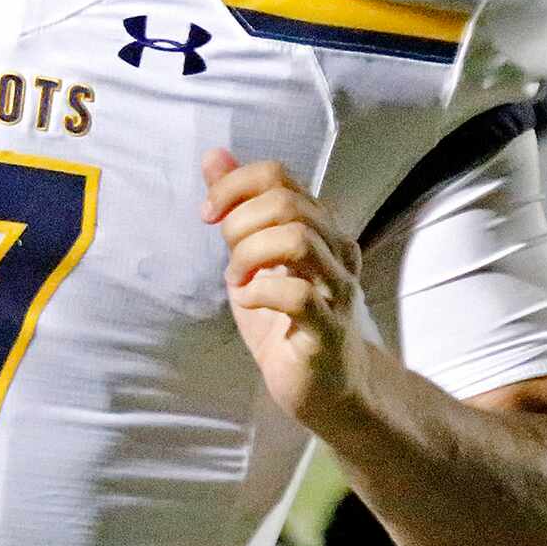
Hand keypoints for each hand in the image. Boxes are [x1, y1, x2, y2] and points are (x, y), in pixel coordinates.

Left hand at [202, 149, 365, 426]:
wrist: (325, 389)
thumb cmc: (287, 322)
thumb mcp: (253, 257)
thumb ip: (238, 207)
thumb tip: (213, 156)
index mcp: (320, 227)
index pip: (280, 176)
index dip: (235, 185)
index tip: (209, 214)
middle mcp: (336, 251)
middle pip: (287, 203)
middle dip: (240, 222)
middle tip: (228, 255)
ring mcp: (337, 290)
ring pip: (297, 240)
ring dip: (250, 255)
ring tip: (238, 279)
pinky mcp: (329, 331)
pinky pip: (298, 296)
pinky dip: (261, 293)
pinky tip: (249, 302)